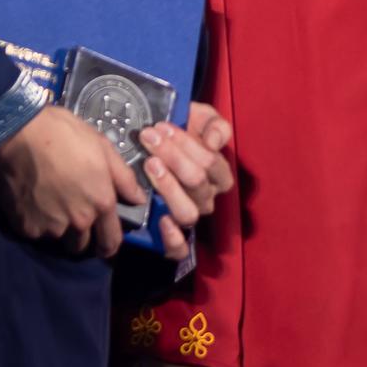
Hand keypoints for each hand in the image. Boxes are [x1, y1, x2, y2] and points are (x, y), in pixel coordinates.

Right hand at [0, 106, 138, 258]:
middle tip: (72, 216)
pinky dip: (35, 223)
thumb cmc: (65, 135)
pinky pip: (34, 232)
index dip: (109, 245)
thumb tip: (138, 199)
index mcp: (101, 203)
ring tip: (51, 205)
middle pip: (82, 246)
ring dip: (57, 229)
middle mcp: (78, 221)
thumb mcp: (103, 148)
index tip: (103, 241)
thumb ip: (124, 178)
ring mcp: (50, 227)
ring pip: (57, 239)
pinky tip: (32, 202)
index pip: (111, 242)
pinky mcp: (25, 226)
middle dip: (81, 237)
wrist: (20, 132)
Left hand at [141, 104, 235, 227]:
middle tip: (148, 138)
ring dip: (169, 187)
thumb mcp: (200, 118)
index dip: (186, 144)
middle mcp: (206, 198)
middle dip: (172, 156)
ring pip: (188, 211)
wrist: (151, 146)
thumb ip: (215, 124)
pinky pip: (179, 248)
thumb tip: (213, 142)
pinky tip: (160, 219)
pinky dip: (172, 238)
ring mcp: (188, 216)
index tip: (161, 127)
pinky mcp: (170, 236)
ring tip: (149, 165)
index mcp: (218, 175)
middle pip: (197, 182)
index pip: (210, 163)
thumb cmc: (179, 132)